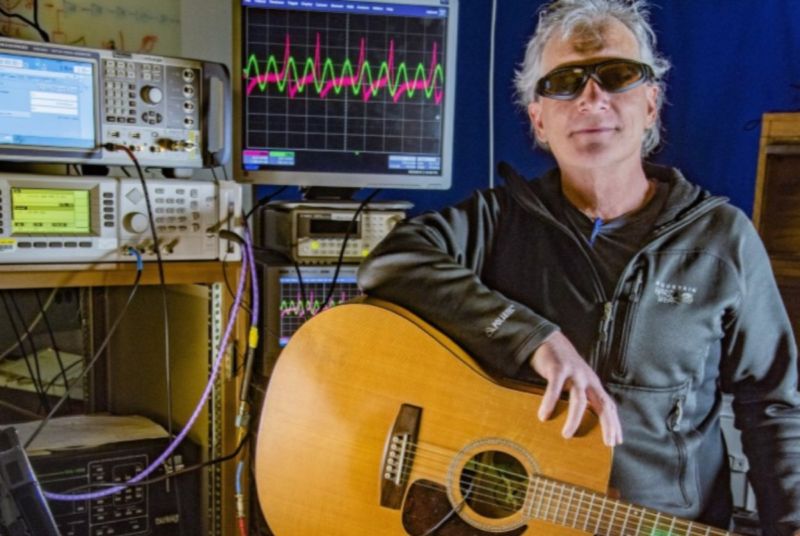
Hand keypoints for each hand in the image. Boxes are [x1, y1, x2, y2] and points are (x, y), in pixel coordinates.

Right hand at [530, 331, 622, 446]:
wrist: (549, 339)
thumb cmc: (562, 364)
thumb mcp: (576, 380)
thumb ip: (580, 394)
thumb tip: (579, 420)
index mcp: (593, 384)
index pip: (608, 405)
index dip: (614, 423)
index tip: (617, 441)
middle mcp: (587, 379)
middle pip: (602, 404)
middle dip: (608, 424)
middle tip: (607, 443)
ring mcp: (574, 373)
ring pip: (579, 399)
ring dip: (575, 418)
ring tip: (567, 435)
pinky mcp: (558, 368)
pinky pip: (554, 388)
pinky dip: (550, 402)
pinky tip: (544, 415)